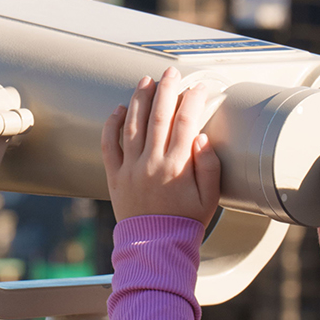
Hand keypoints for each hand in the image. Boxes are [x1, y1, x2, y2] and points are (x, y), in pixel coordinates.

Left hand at [100, 67, 220, 224]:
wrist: (156, 247)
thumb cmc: (186, 222)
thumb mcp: (210, 198)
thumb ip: (210, 166)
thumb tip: (201, 137)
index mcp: (178, 167)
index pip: (186, 123)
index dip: (192, 101)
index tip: (198, 88)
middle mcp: (152, 164)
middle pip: (158, 116)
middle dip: (165, 89)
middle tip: (171, 72)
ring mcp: (130, 169)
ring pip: (132, 125)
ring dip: (138, 99)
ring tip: (145, 81)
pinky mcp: (115, 176)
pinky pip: (109, 145)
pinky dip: (112, 125)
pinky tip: (119, 109)